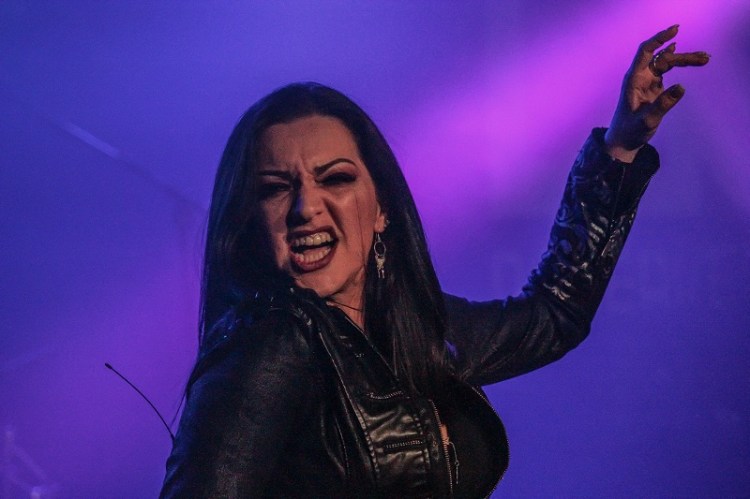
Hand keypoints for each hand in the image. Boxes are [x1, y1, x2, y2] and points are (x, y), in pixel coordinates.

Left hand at [605, 25, 709, 162]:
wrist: (623, 141)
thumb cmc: (630, 131)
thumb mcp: (647, 120)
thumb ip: (663, 104)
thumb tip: (681, 87)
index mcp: (634, 79)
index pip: (645, 52)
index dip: (659, 39)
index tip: (675, 31)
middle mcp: (639, 77)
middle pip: (662, 58)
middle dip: (682, 56)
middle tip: (704, 59)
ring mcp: (646, 81)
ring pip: (666, 63)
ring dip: (684, 59)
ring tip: (705, 59)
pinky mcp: (652, 87)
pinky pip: (666, 70)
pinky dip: (678, 64)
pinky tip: (685, 56)